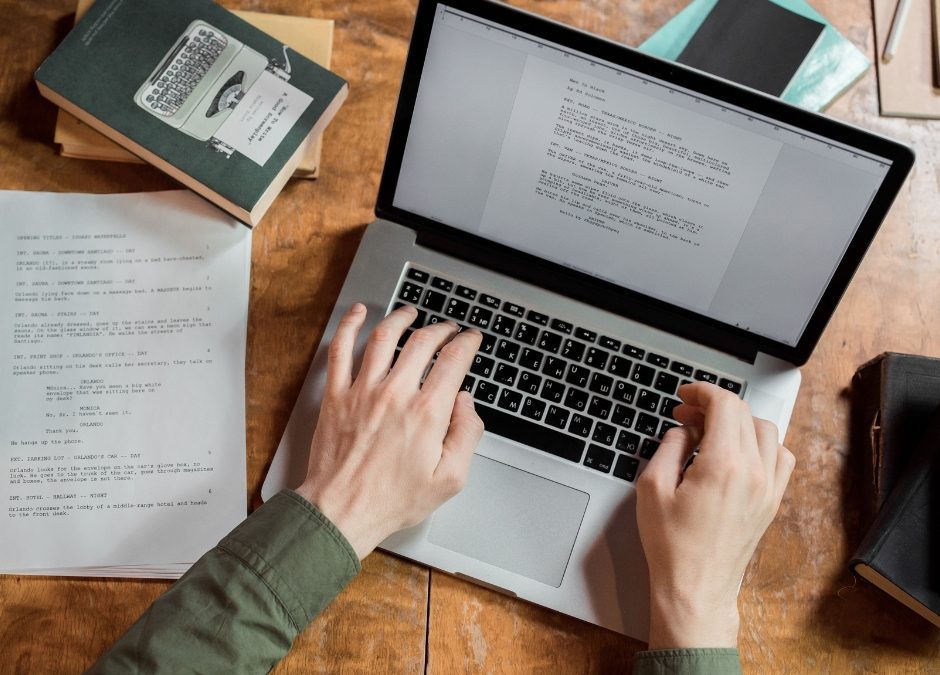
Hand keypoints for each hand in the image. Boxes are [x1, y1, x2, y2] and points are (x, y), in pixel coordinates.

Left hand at [294, 303, 483, 559]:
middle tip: (448, 330)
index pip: (453, 361)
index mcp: (426, 413)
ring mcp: (362, 391)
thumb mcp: (450, 479)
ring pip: (383, 337)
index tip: (470, 340)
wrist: (341, 511)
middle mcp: (395, 394)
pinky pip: (340, 350)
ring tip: (411, 313)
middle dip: (441, 329)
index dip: (467, 343)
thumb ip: (466, 436)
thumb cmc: (392, 500)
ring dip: (401, 318)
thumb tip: (467, 404)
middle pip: (422, 342)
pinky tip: (358, 313)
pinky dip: (349, 326)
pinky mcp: (337, 396)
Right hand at [635, 382, 794, 648]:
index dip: (702, 392)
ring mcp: (768, 487)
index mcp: (723, 465)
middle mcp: (753, 472)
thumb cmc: (673, 547)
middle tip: (686, 415)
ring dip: (738, 422)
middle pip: (744, 414)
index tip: (685, 396)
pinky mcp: (772, 501)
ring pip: (766, 431)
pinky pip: (780, 457)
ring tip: (710, 432)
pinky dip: (761, 444)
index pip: (725, 405)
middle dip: (713, 406)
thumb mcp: (653, 488)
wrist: (696, 589)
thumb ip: (669, 447)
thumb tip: (682, 430)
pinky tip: (737, 452)